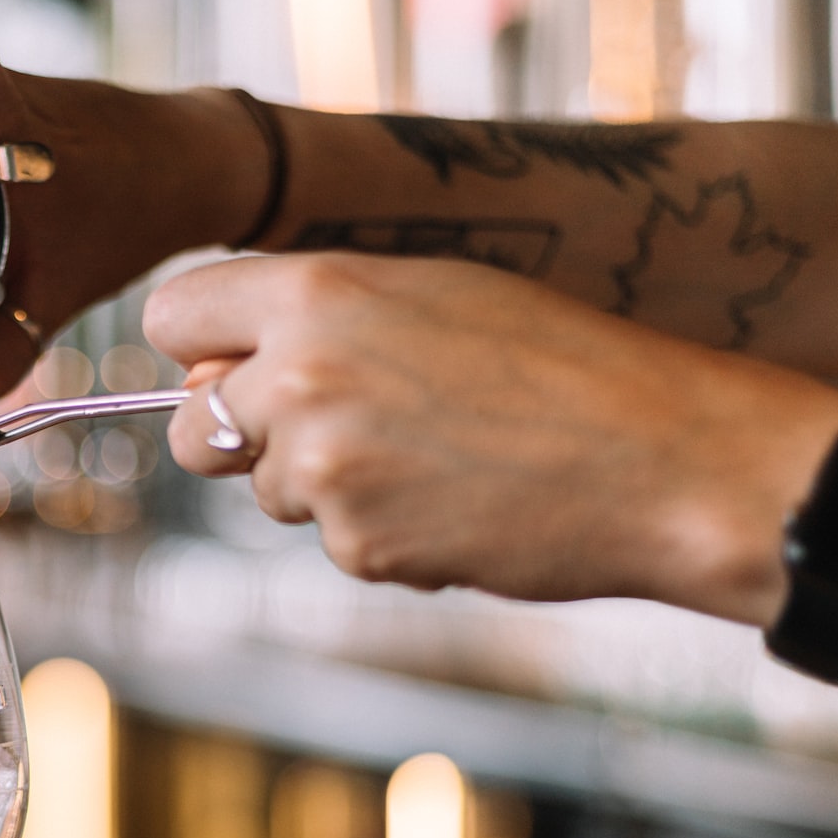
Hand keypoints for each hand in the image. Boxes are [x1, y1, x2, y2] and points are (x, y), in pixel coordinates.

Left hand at [146, 252, 837, 624]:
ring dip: (328, 486)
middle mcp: (298, 378)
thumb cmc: (560, 362)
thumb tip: (216, 371)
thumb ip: (318, 316)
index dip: (201, 346)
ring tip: (437, 457)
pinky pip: (336, 543)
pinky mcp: (358, 546)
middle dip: (238, 437)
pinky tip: (459, 504)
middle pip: (191, 428)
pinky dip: (384, 533)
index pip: (173, 316)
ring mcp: (323, 470)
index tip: (232, 363)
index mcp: (316, 294)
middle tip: (330, 431)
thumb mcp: (434, 292)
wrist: (664, 459)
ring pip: (270, 493)